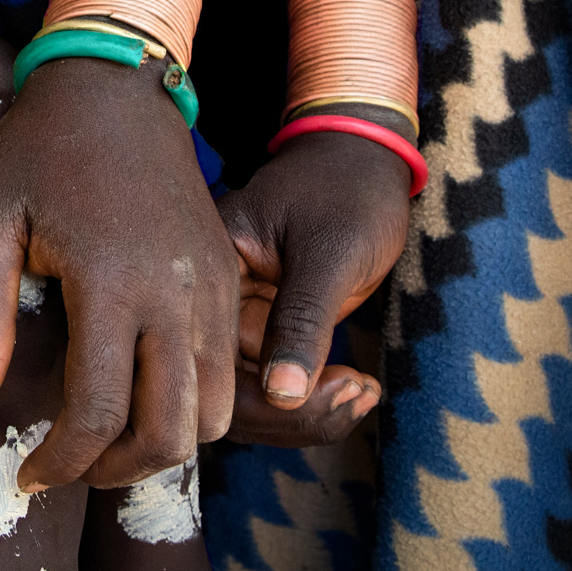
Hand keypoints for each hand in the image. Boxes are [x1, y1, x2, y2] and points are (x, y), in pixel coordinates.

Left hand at [0, 57, 238, 489]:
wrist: (114, 84)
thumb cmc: (38, 146)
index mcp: (112, 281)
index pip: (100, 413)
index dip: (62, 462)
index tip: (27, 475)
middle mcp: (178, 294)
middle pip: (170, 433)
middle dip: (117, 470)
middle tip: (67, 467)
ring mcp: (215, 287)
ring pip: (212, 411)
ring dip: (162, 443)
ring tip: (103, 438)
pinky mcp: (230, 277)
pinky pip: (229, 369)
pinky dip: (193, 403)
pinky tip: (141, 390)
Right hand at [218, 119, 409, 439]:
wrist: (364, 160)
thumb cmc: (347, 190)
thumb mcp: (330, 253)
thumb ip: (302, 320)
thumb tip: (281, 394)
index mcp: (207, 269)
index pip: (207, 361)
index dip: (267, 396)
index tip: (339, 386)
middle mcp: (208, 300)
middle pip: (220, 391)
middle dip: (290, 411)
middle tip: (357, 392)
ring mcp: (232, 316)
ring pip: (248, 395)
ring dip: (307, 411)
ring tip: (362, 390)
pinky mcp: (260, 326)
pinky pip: (272, 382)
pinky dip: (314, 399)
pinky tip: (358, 387)